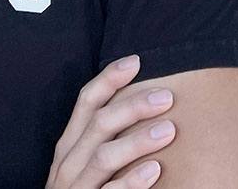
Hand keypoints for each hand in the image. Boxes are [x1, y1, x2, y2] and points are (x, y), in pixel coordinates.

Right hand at [46, 54, 176, 187]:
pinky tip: (155, 171)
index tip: (135, 61)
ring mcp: (75, 187)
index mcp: (68, 144)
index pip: (85, 102)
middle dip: (131, 105)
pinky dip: (132, 181)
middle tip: (166, 96)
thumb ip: (98, 141)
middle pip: (97, 124)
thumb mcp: (80, 164)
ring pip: (103, 156)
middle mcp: (68, 161)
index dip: (108, 79)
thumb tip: (132, 109)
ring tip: (169, 129)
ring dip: (137, 140)